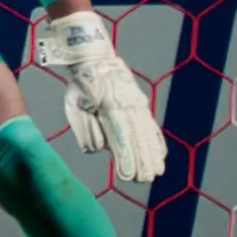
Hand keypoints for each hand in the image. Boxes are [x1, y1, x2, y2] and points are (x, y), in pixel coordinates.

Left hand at [39, 9, 166, 182]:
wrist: (95, 57)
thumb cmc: (81, 85)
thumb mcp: (75, 103)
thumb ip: (87, 127)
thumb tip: (101, 147)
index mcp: (108, 105)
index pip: (119, 136)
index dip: (125, 157)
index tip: (128, 176)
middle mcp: (127, 105)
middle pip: (136, 137)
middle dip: (141, 160)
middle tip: (144, 179)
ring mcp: (137, 103)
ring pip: (146, 132)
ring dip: (152, 153)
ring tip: (157, 172)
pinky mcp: (141, 104)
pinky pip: (151, 124)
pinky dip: (156, 140)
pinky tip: (161, 156)